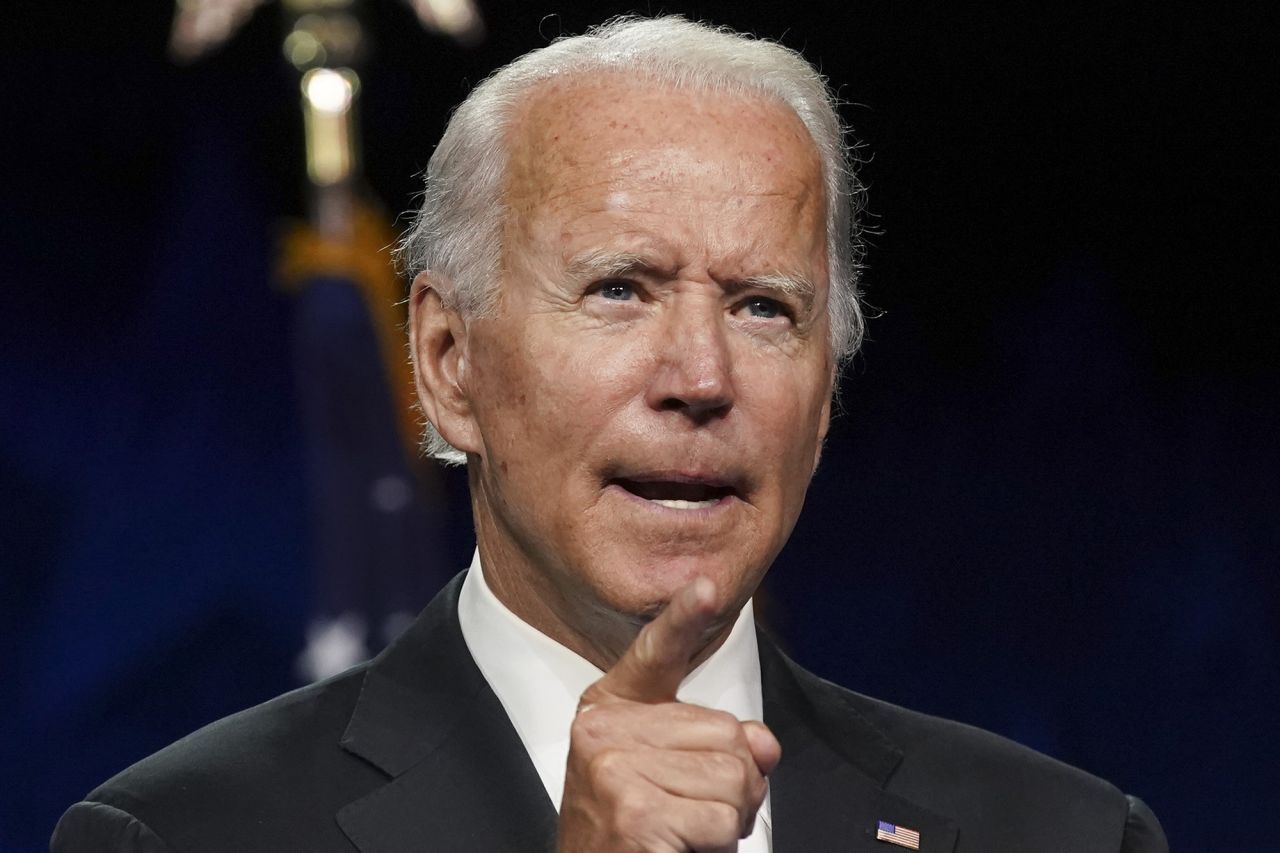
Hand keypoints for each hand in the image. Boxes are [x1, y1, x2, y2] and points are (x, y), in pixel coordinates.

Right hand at [556, 577, 781, 852]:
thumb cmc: (630, 838)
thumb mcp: (670, 778)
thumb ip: (714, 745)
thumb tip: (761, 743)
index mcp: (609, 710)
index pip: (655, 653)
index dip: (683, 619)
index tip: (707, 585)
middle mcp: (602, 732)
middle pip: (728, 734)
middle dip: (734, 787)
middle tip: (693, 815)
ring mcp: (613, 770)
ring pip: (734, 780)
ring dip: (727, 822)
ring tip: (683, 836)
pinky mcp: (633, 814)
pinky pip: (721, 821)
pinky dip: (716, 849)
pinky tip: (678, 851)